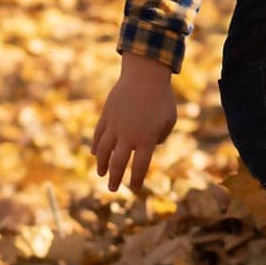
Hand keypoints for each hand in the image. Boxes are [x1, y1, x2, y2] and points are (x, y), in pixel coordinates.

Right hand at [92, 53, 176, 192]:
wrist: (145, 76)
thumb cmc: (162, 99)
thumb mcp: (169, 120)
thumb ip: (160, 137)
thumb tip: (149, 147)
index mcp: (146, 139)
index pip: (139, 166)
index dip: (135, 180)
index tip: (133, 187)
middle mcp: (128, 135)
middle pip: (117, 163)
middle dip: (114, 178)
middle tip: (112, 188)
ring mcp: (115, 126)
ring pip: (103, 151)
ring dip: (101, 164)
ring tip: (101, 174)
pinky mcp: (106, 116)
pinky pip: (98, 135)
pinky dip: (96, 146)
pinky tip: (95, 153)